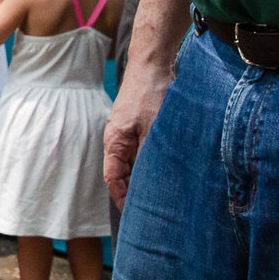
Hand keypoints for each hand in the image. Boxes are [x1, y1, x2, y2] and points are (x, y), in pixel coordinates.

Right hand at [103, 62, 166, 210]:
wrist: (154, 63)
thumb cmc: (151, 94)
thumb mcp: (152, 131)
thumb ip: (147, 157)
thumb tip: (149, 184)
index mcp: (114, 143)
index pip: (113, 180)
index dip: (123, 199)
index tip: (135, 215)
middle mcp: (117, 140)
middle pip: (122, 174)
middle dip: (134, 192)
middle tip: (152, 211)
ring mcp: (128, 133)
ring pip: (133, 163)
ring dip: (144, 177)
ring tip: (161, 195)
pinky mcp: (139, 126)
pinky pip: (141, 151)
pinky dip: (150, 163)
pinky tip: (165, 168)